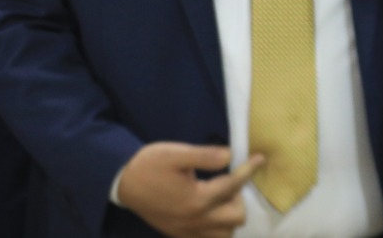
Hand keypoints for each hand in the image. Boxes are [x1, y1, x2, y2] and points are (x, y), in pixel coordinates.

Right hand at [116, 142, 263, 237]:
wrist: (122, 183)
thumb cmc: (148, 165)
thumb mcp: (174, 153)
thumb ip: (204, 156)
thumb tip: (231, 156)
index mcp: (197, 198)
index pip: (232, 186)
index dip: (248, 171)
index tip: (260, 160)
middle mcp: (197, 220)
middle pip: (236, 217)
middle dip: (239, 198)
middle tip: (228, 182)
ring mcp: (188, 231)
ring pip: (225, 233)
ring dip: (229, 216)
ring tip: (220, 199)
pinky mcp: (179, 235)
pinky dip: (217, 229)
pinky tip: (209, 214)